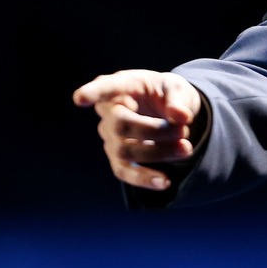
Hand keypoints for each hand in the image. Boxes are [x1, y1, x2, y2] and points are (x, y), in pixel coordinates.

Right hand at [73, 69, 203, 190]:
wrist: (170, 110)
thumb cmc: (167, 93)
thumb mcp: (177, 88)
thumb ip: (178, 100)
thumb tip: (181, 117)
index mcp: (123, 85)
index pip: (105, 88)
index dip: (91, 93)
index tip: (80, 98)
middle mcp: (110, 111)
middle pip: (121, 125)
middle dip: (155, 131)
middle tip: (183, 130)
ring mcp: (110, 136)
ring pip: (124, 151)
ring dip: (158, 153)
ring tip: (186, 148)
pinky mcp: (118, 157)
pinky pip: (125, 172)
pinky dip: (145, 179)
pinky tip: (165, 182)